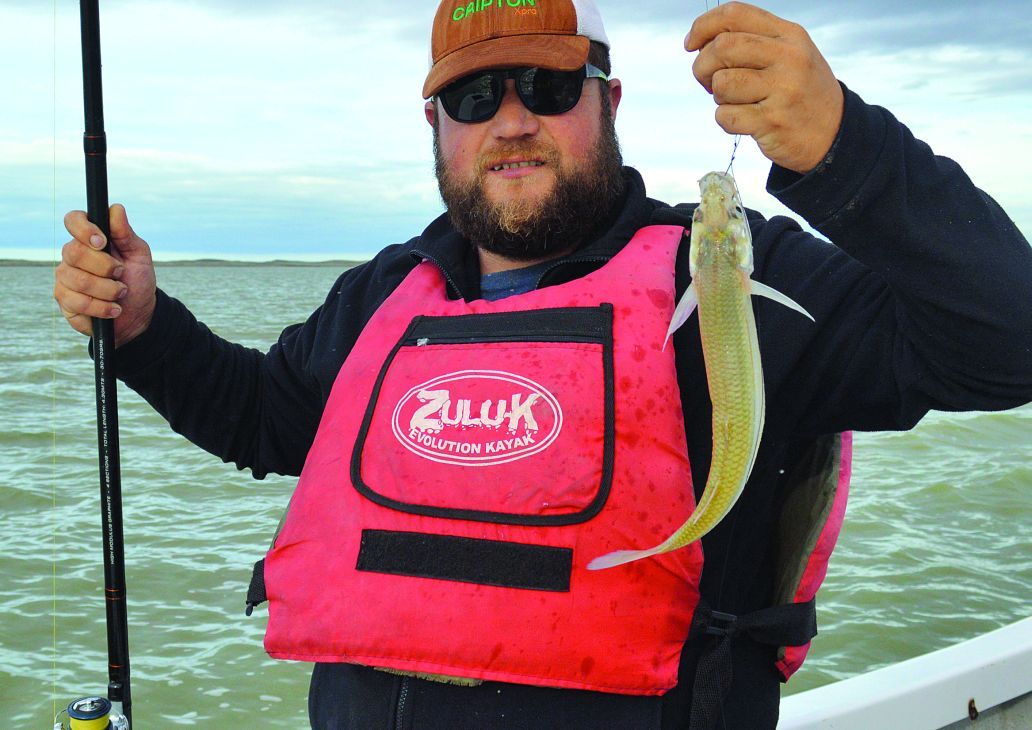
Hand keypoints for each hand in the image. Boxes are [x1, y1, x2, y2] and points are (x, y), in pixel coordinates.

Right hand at [54, 204, 156, 346]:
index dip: (84, 229)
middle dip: (105, 266)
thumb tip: (116, 208)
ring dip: (107, 289)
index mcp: (89, 239)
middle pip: (74, 252)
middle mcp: (72, 256)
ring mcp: (65, 278)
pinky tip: (114, 309)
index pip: (73, 220)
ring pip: (77, 279)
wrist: (138, 313)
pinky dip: (102, 307)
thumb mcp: (138, 255)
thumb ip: (125, 233)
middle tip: (121, 274)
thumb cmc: (137, 279)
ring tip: (121, 293)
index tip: (102, 241)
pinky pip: (77, 302)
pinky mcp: (65, 301)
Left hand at [685, 1, 843, 173]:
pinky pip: (725, 116)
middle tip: (707, 81)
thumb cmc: (799, 91)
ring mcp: (782, 90)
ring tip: (735, 101)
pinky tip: (744, 120)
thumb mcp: (788, 54)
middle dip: (702, 65)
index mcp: (789, 34)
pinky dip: (725, 120)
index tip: (690, 44)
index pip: (735, 13)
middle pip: (722, 47)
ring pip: (721, 83)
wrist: (833, 134)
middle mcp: (788, 57)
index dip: (703, 26)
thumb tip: (700, 42)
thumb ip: (752, 42)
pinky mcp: (772, 121)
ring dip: (717, 96)